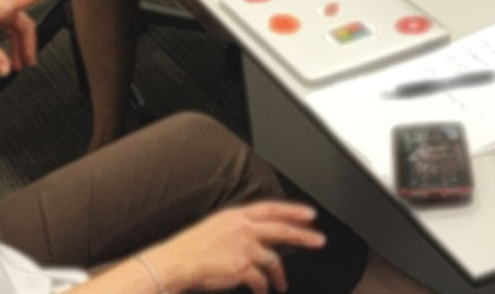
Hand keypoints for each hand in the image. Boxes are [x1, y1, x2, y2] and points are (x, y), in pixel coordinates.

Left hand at [0, 0, 66, 75]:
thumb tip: (5, 69)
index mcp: (1, 7)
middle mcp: (1, 6)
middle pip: (24, 25)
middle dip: (28, 45)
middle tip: (28, 63)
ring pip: (15, 29)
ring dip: (18, 46)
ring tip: (16, 64)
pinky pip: (5, 29)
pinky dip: (8, 42)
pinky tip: (4, 54)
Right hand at [142, 201, 326, 293]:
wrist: (175, 263)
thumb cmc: (190, 248)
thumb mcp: (215, 227)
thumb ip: (237, 228)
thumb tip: (255, 235)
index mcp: (236, 216)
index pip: (272, 208)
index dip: (293, 210)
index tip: (309, 214)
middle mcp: (243, 229)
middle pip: (281, 230)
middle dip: (304, 235)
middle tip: (319, 240)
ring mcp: (243, 248)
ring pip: (273, 260)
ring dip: (280, 275)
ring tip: (283, 284)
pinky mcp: (241, 268)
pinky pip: (260, 279)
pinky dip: (263, 287)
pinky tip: (263, 291)